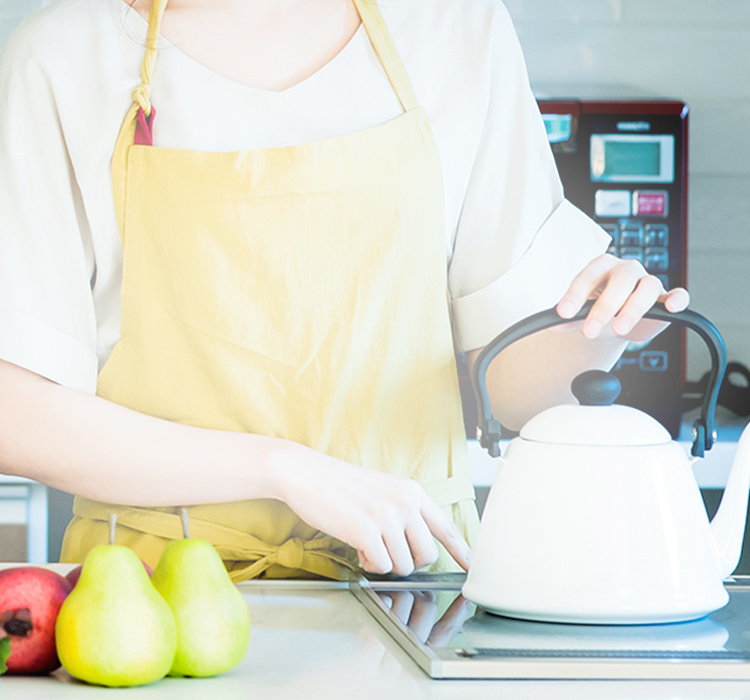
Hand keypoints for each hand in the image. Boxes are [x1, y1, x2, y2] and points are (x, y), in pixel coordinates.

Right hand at [274, 443, 471, 576]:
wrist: (307, 474)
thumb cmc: (340, 484)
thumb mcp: (382, 490)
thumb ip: (403, 512)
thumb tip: (416, 546)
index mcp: (411, 491)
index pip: (444, 526)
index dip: (461, 550)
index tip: (471, 566)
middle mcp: (404, 502)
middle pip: (427, 555)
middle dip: (409, 562)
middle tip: (388, 552)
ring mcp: (386, 516)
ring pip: (404, 565)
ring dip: (385, 563)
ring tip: (367, 543)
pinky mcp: (365, 530)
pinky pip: (380, 566)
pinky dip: (368, 563)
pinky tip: (356, 546)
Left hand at [556, 254, 689, 340]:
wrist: (619, 321)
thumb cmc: (600, 311)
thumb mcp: (581, 316)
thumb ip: (568, 320)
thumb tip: (551, 325)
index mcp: (601, 267)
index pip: (587, 276)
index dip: (575, 294)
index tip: (564, 313)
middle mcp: (626, 270)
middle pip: (619, 281)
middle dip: (604, 306)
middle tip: (590, 330)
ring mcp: (648, 282)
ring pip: (647, 286)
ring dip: (633, 308)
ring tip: (619, 328)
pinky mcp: (666, 298)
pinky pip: (678, 294)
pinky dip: (677, 299)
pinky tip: (670, 308)